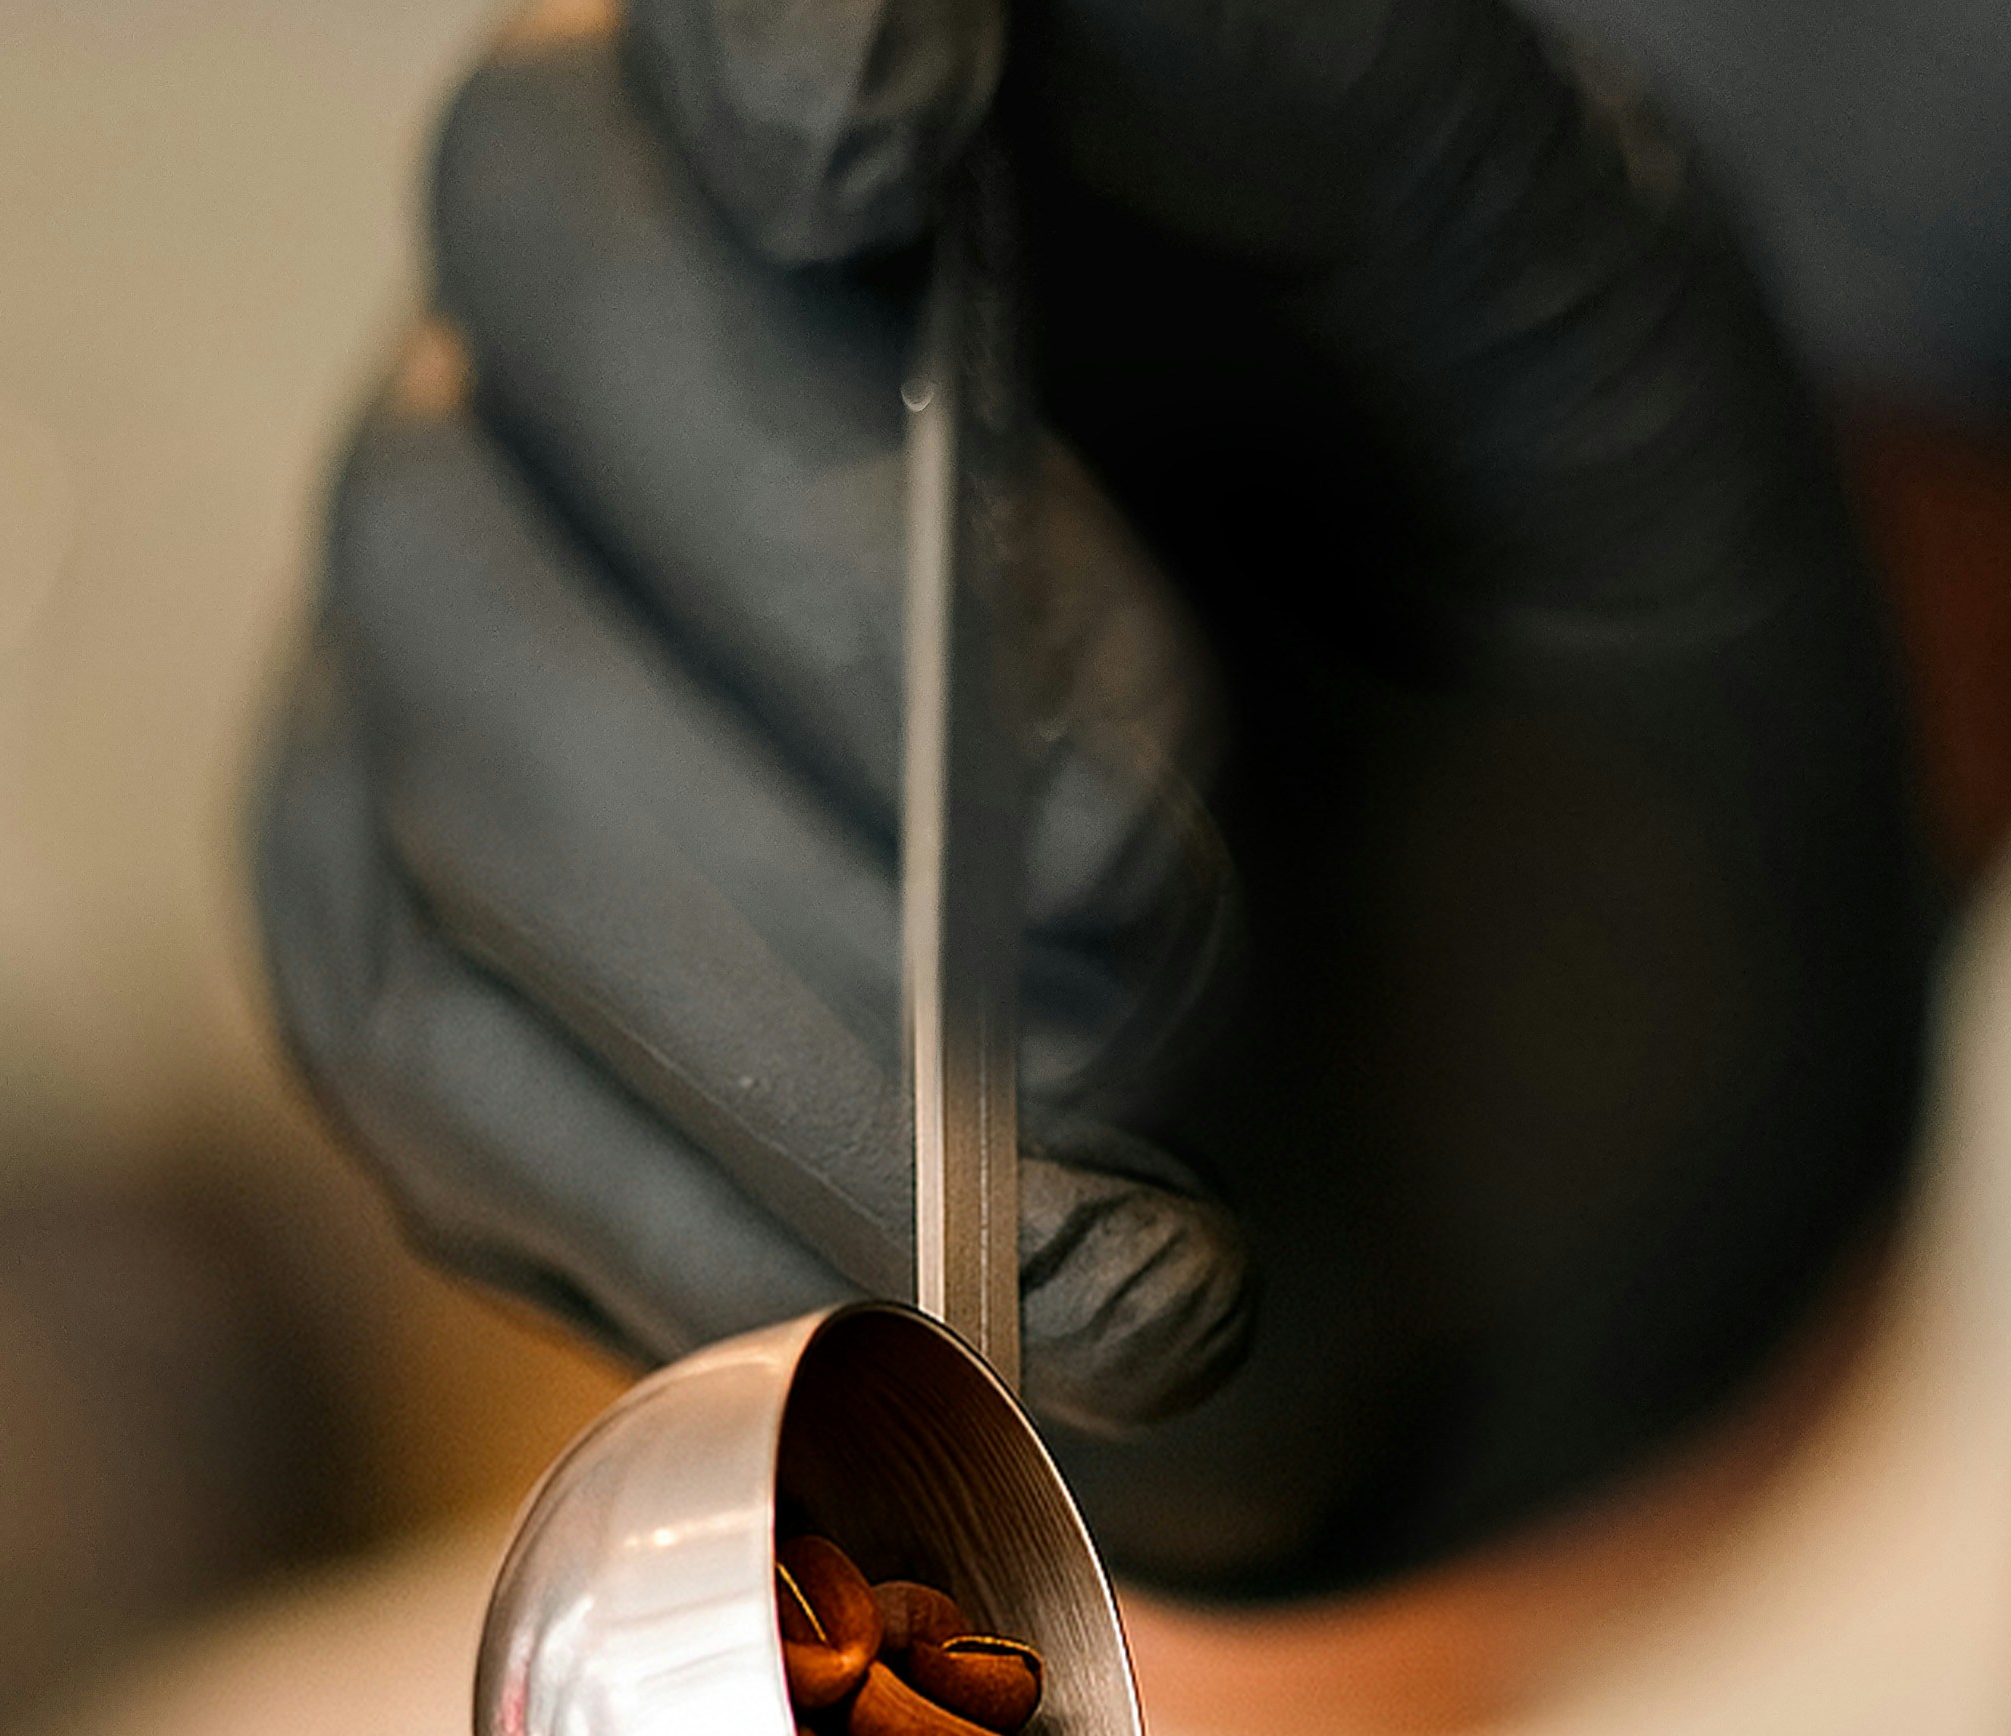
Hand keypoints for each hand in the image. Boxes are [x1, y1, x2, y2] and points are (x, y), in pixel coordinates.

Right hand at [253, 0, 1924, 1601]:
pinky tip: (973, 1328)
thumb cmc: (1575, 715)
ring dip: (830, 1034)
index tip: (884, 146)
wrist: (1556, 1163)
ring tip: (1165, 1229)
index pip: (716, 17)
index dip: (761, 52)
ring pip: (480, 771)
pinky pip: (449, 1089)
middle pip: (540, 372)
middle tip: (1165, 920)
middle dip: (863, 666)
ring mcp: (473, 653)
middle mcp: (614, 324)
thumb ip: (1363, 132)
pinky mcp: (418, 981)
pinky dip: (724, 1242)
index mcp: (905, 109)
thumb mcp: (1592, 403)